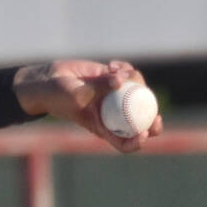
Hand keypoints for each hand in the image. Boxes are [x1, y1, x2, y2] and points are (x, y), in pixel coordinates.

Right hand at [14, 59, 161, 152]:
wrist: (49, 81)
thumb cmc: (58, 96)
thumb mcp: (77, 96)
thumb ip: (100, 88)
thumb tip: (123, 80)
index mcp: (103, 127)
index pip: (124, 142)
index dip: (138, 141)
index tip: (144, 133)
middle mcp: (112, 113)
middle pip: (140, 120)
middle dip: (152, 117)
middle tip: (157, 112)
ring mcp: (114, 96)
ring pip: (137, 92)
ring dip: (134, 80)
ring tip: (116, 71)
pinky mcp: (112, 79)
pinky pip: (128, 74)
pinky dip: (124, 68)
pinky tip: (111, 64)